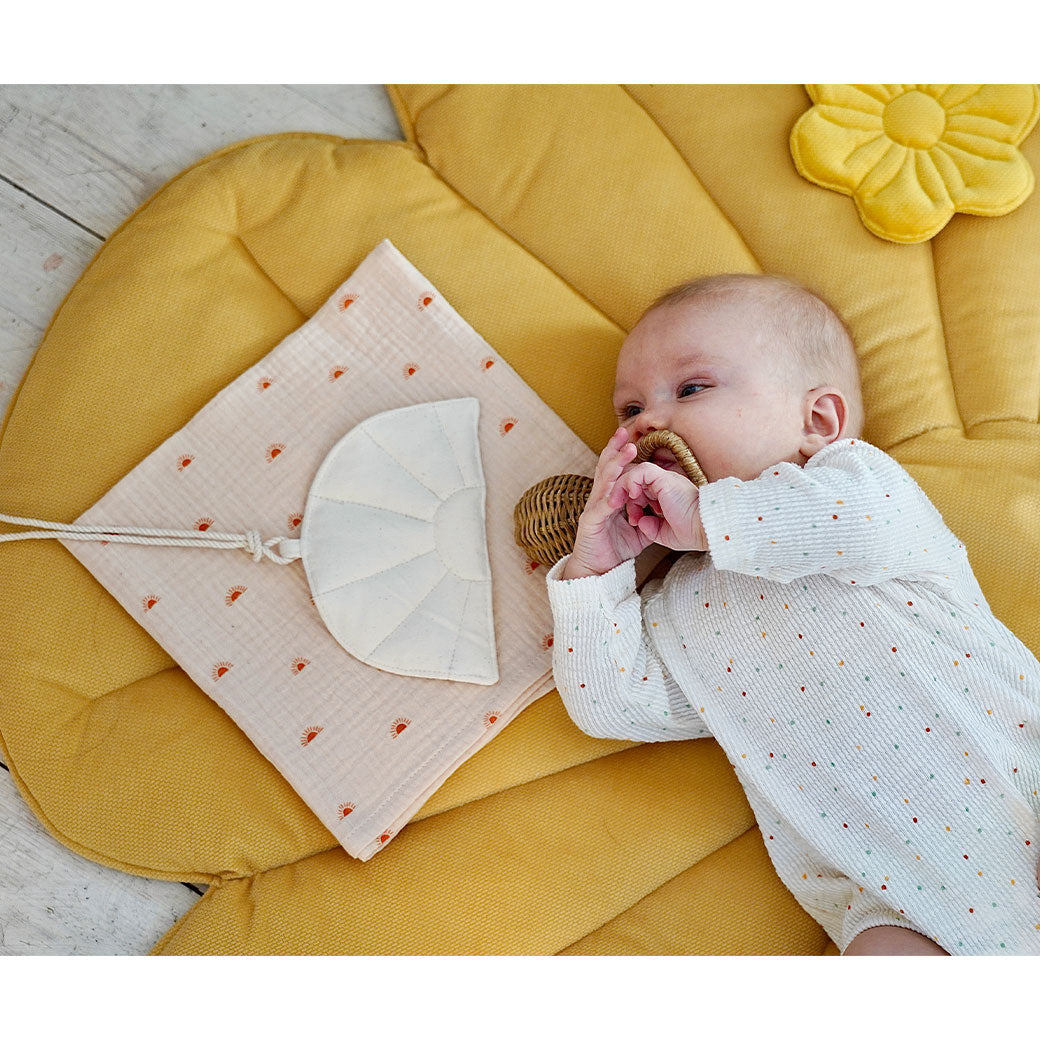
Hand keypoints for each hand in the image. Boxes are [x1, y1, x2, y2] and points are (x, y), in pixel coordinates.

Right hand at [561, 427, 655, 578]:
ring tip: (627, 451)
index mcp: (609, 498)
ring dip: (615, 465)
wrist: (597, 571)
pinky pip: (601, 507)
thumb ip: (649, 517)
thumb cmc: (614, 550)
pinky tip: (617, 489)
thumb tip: (664, 509)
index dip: (622, 454)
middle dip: (615, 449)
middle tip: (625, 431)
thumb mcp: (639, 531)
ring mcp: (593, 509)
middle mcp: (599, 499)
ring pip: (603, 481)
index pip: (615, 470)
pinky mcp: (590, 523)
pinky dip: (609, 497)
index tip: (633, 439)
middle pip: (606, 468)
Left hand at [610, 457, 707, 553]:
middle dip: (621, 493)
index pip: (642, 491)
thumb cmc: (692, 533)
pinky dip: (629, 482)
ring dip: (621, 487)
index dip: (632, 503)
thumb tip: (641, 522)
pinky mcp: (664, 478)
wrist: (706, 530)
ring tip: (615, 502)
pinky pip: (640, 471)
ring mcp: (665, 479)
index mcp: (668, 495)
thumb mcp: (667, 533)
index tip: (631, 519)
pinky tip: (629, 497)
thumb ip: (652, 528)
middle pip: (636, 480)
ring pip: (635, 473)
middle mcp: (666, 484)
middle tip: (613, 507)